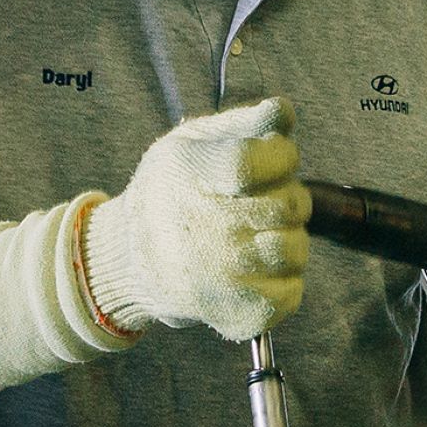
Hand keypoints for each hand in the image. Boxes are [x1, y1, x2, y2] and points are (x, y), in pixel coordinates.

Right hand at [80, 97, 309, 341]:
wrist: (130, 259)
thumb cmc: (171, 190)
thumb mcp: (193, 141)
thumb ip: (245, 122)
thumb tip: (284, 112)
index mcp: (189, 174)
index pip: (255, 162)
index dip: (281, 157)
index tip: (276, 158)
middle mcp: (203, 228)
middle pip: (288, 205)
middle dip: (288, 195)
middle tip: (262, 199)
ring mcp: (219, 275)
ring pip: (296, 249)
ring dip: (288, 237)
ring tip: (258, 233)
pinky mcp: (234, 314)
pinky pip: (291, 293)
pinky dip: (283, 279)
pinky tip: (255, 267)